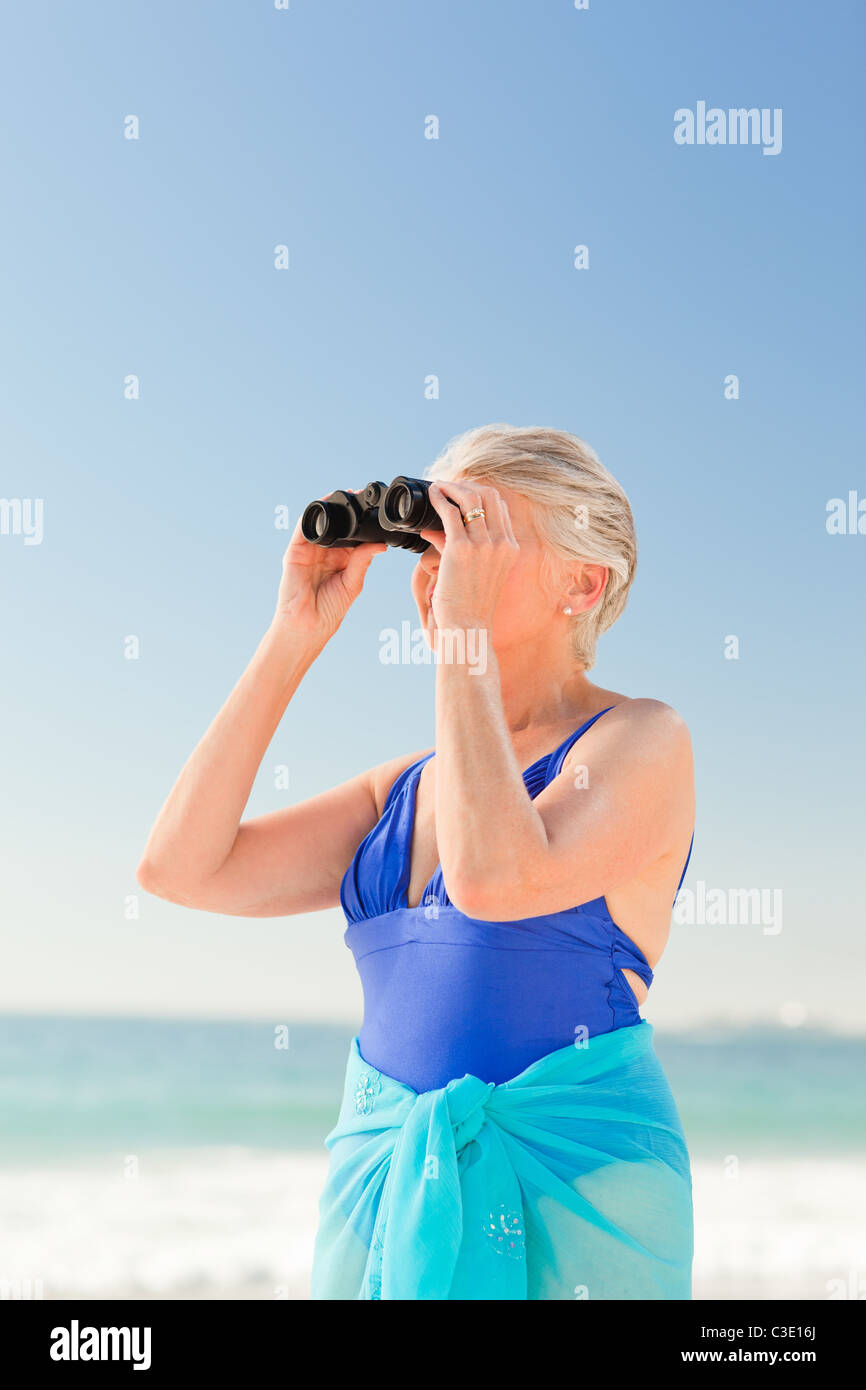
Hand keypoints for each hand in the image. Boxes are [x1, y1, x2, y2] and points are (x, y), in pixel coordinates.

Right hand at [273, 502, 385, 641]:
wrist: (308, 624)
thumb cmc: (329, 610)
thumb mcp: (352, 583)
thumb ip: (362, 561)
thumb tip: (381, 544)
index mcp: (341, 560)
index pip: (352, 536)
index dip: (362, 523)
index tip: (375, 511)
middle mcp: (325, 553)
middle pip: (337, 525)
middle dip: (348, 511)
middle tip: (362, 496)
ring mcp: (310, 551)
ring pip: (320, 523)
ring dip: (332, 508)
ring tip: (346, 495)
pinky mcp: (295, 551)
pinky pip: (303, 528)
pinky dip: (313, 514)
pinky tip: (324, 505)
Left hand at [419, 479, 517, 630]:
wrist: (468, 626)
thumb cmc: (470, 604)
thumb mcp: (480, 573)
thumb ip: (464, 549)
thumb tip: (434, 531)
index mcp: (510, 548)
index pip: (500, 506)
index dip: (480, 493)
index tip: (462, 492)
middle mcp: (501, 542)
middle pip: (488, 495)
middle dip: (467, 485)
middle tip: (449, 487)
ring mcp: (483, 544)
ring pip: (469, 497)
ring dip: (451, 487)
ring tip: (438, 487)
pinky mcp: (461, 549)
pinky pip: (449, 512)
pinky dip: (440, 498)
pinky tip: (433, 495)